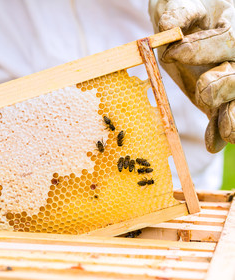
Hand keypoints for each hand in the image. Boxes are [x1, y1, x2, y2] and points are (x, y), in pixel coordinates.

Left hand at [149, 0, 234, 151]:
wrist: (178, 22)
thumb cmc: (180, 7)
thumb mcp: (178, 3)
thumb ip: (180, 12)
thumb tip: (172, 26)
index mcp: (233, 27)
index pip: (229, 39)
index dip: (204, 48)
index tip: (174, 53)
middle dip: (224, 85)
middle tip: (203, 90)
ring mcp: (228, 80)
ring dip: (234, 116)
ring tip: (228, 133)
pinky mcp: (216, 101)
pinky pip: (222, 116)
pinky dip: (218, 131)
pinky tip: (215, 143)